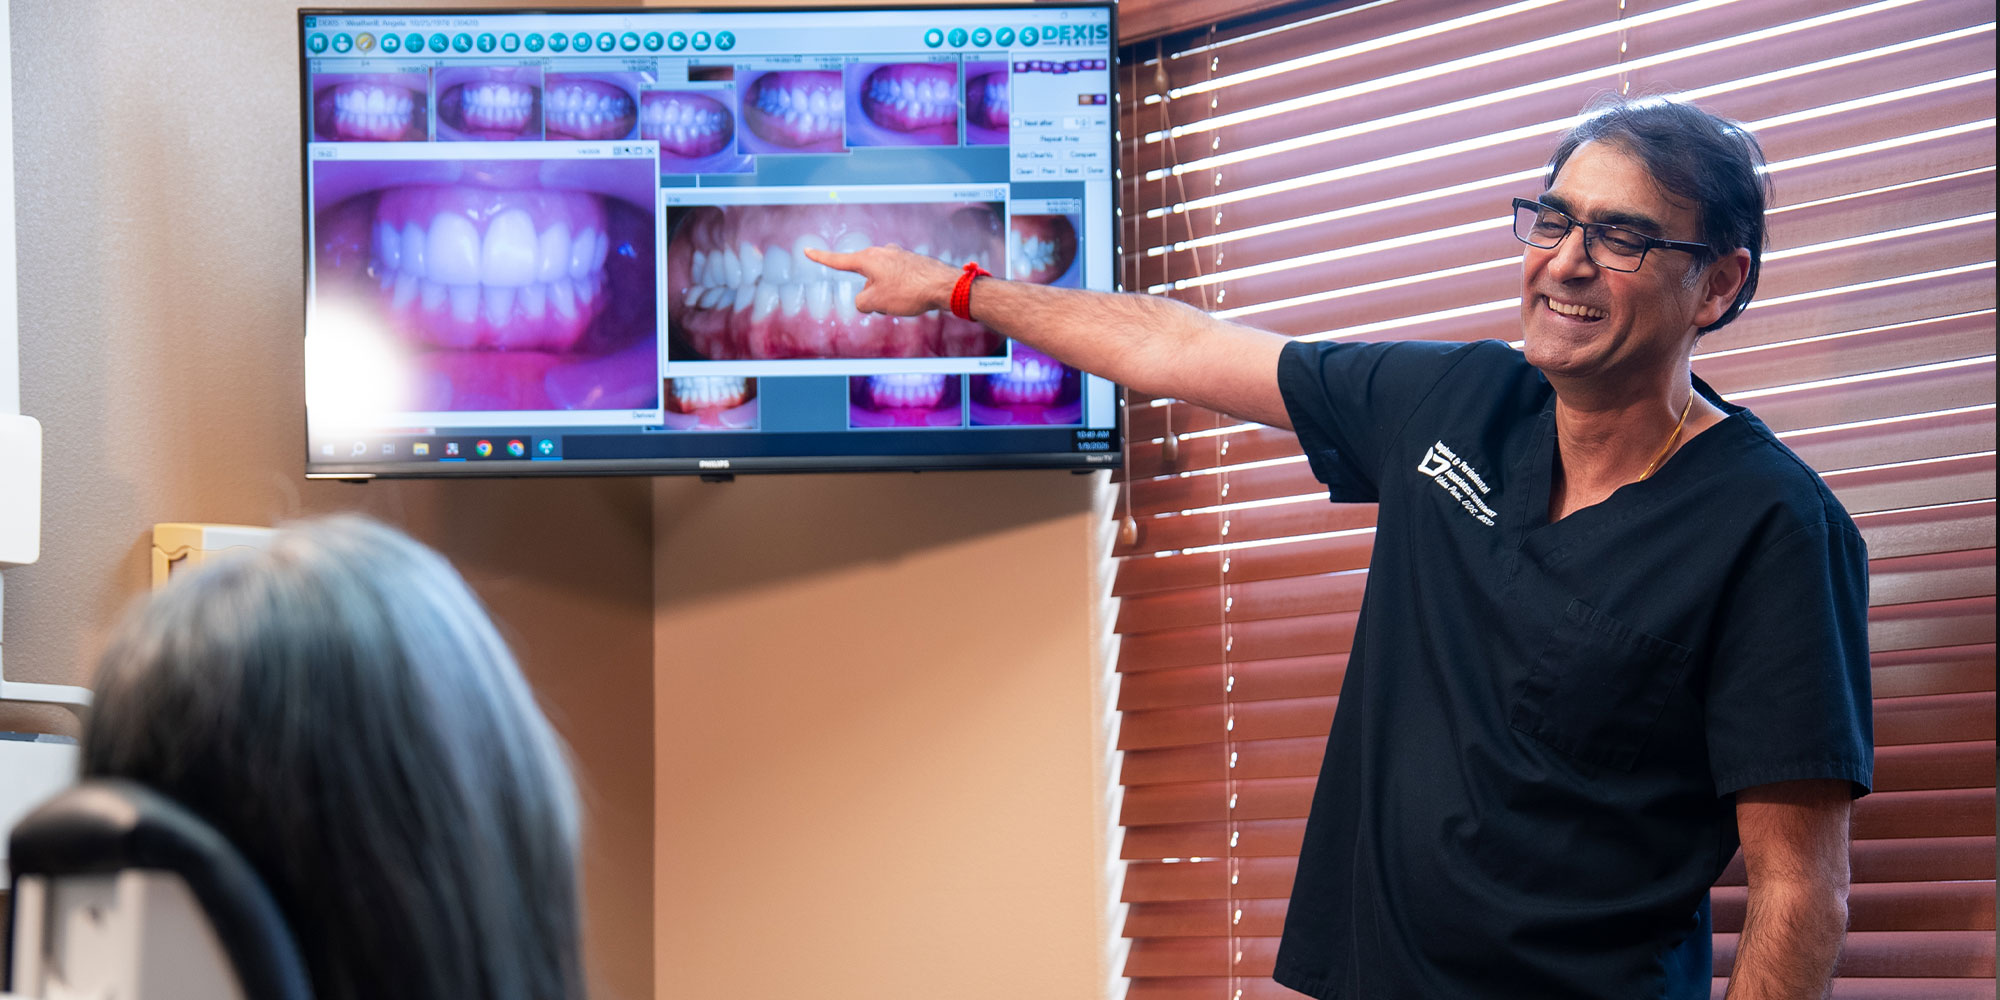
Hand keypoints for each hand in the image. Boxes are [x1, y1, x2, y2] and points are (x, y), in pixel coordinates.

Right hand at [803, 244, 958, 316]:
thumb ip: (861, 302)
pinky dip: (901, 292)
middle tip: (887, 305)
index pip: (838, 260)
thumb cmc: (909, 292)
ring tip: (905, 301)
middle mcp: (882, 252)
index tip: (807, 250)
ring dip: (887, 295)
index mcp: (868, 258)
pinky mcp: (912, 263)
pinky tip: (915, 297)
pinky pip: (898, 282)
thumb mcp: (875, 302)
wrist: (943, 286)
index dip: (821, 257)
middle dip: (871, 295)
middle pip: (865, 279)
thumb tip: (866, 299)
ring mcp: (898, 256)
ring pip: (882, 282)